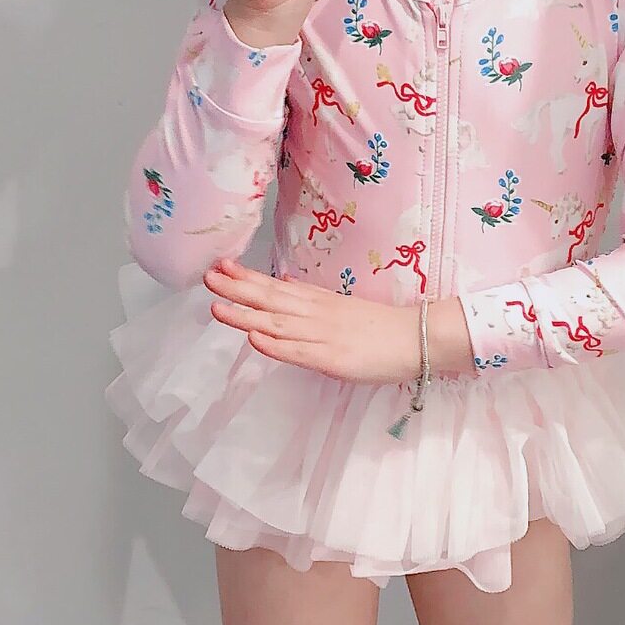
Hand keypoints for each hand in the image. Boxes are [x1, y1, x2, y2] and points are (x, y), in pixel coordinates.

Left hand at [204, 258, 423, 383]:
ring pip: (278, 325)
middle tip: (208, 278)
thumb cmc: (381, 327)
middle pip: (270, 301)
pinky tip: (254, 339)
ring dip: (246, 316)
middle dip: (237, 290)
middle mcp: (316, 315)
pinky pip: (299, 352)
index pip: (275, 287)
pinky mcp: (333, 360)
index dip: (246, 277)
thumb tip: (283, 285)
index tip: (221, 265)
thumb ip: (310, 298)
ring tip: (217, 308)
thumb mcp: (342, 306)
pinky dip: (276, 346)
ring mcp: (323, 336)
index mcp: (318, 302)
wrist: (417, 338)